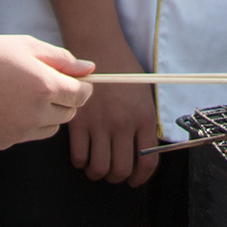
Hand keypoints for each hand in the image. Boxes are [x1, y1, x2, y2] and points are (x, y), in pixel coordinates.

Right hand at [0, 35, 94, 150]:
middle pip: (68, 114)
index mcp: (46, 87)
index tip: (75, 81)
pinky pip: (26, 135)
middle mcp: (36, 115)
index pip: (81, 96)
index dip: (82, 87)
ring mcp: (19, 132)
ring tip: (24, 94)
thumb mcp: (27, 46)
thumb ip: (63, 59)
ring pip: (50, 128)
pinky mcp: (3, 142)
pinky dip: (25, 124)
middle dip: (65, 100)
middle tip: (45, 83)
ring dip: (47, 115)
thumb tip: (90, 69)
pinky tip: (6, 106)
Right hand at [64, 47, 158, 185]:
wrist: (97, 46)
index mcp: (144, 117)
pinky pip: (79, 156)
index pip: (148, 160)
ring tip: (96, 166)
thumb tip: (143, 147)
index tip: (134, 179)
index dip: (141, 177)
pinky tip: (82, 155)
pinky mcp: (78, 121)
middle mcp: (123, 124)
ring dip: (97, 172)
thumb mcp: (144, 92)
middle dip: (117, 177)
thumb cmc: (122, 67)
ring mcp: (99, 124)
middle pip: (121, 169)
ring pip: (99, 168)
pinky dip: (80, 161)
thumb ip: (144, 120)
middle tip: (113, 173)